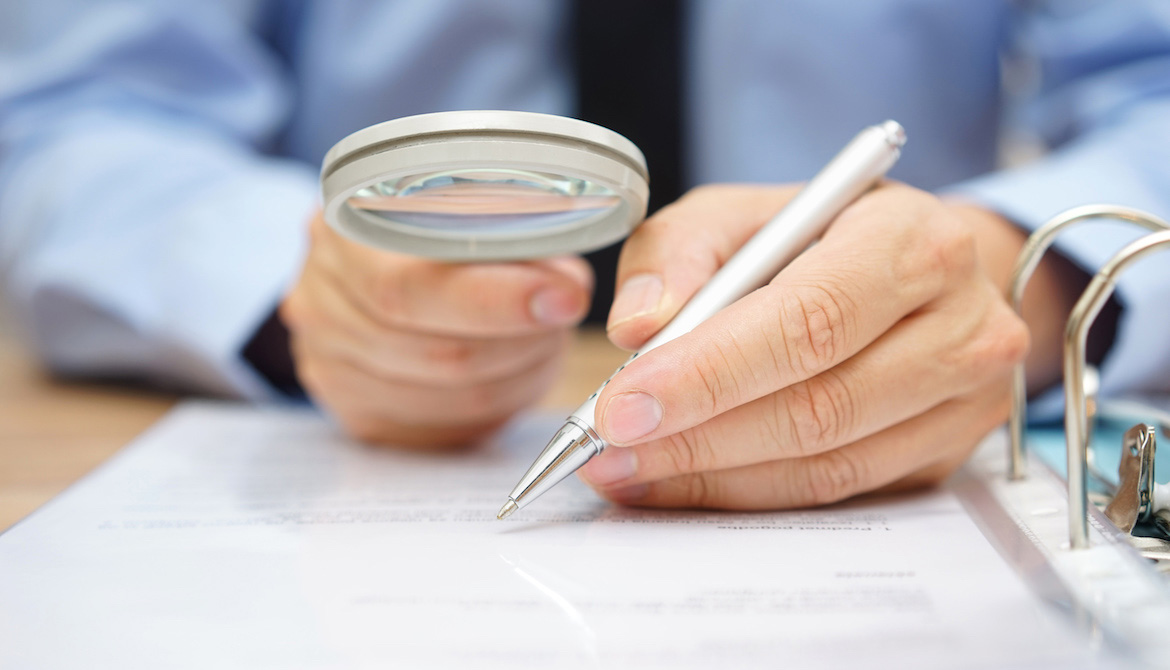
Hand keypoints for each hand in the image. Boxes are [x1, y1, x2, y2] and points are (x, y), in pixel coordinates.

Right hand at [281, 212, 591, 447]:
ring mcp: (329, 363)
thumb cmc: (434, 226)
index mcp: (343, 231)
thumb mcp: (469, 202)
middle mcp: (320, 300)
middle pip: (439, 353)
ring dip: (518, 374)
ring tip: (541, 341)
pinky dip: (495, 405)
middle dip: (522, 342)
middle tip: (561, 322)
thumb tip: (565, 292)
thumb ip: (512, 235)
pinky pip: (444, 429)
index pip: (412, 287)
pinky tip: (511, 372)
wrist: (369, 262)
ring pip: (452, 398)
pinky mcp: (354, 413)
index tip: (565, 299)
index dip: (497, 300)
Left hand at [577, 183, 1081, 508]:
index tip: (622, 405)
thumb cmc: (823, 235)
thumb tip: (636, 328)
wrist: (924, 267)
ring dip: (713, 478)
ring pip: (826, 465)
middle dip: (695, 438)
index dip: (708, 373)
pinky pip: (838, 492)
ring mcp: (966, 400)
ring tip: (629, 471)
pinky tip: (684, 482)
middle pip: (817, 407)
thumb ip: (678, 252)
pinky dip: (750, 494)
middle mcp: (962, 325)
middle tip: (608, 450)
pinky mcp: (948, 454)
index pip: (807, 322)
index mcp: (913, 242)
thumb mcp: (744, 212)